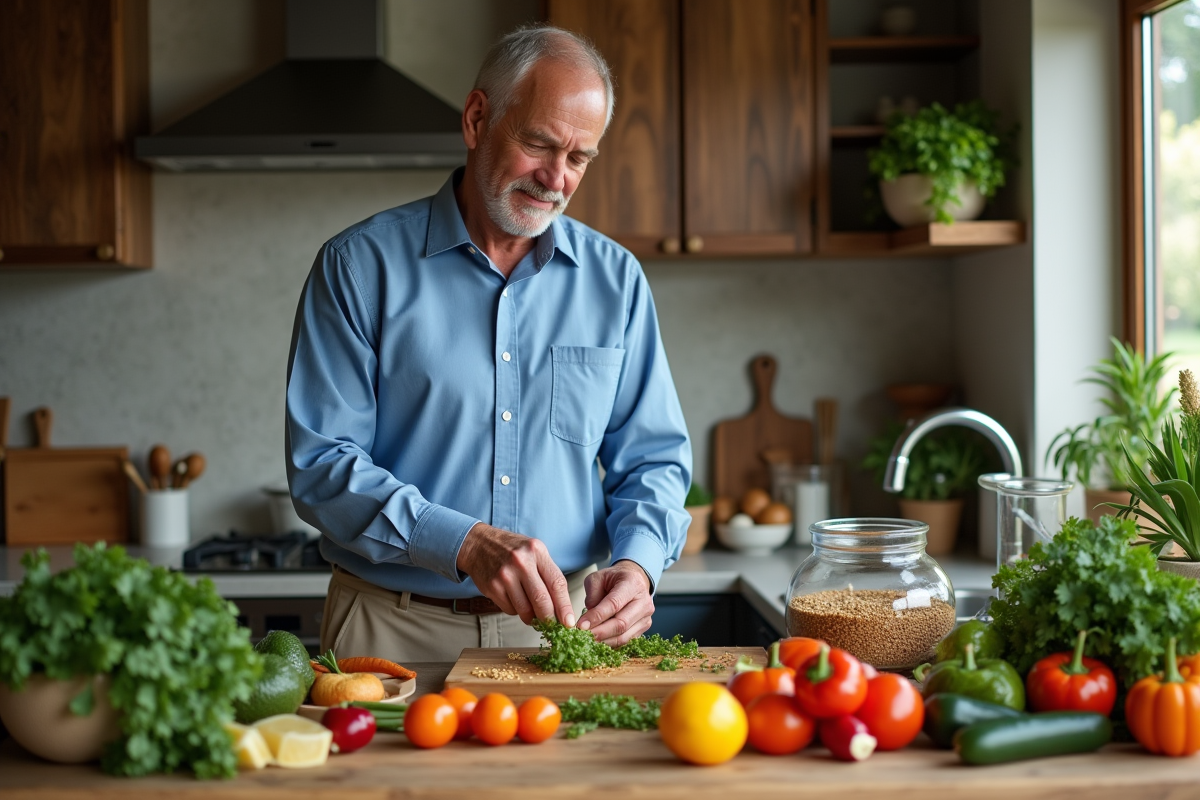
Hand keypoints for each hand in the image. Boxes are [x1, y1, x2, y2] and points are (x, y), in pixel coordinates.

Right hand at [455, 523, 574, 626]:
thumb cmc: (512, 550)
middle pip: (542, 600)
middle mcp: (521, 562)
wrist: (478, 544)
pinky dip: (517, 611)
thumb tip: (561, 606)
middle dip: (550, 619)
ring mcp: (505, 575)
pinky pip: (511, 610)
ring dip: (532, 618)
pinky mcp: (492, 587)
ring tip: (533, 615)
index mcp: (537, 551)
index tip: (569, 622)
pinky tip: (515, 600)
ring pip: (526, 610)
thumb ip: (547, 573)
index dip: (565, 606)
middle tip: (553, 626)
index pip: (557, 583)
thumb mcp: (534, 551)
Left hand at [577, 561, 653, 646]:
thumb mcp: (598, 578)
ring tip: (588, 641)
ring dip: (604, 641)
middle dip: (599, 633)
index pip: (614, 604)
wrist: (634, 580)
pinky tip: (599, 641)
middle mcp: (643, 601)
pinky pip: (626, 640)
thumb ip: (592, 595)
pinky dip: (611, 643)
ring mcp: (646, 616)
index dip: (597, 616)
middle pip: (621, 624)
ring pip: (624, 636)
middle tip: (582, 636)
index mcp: (632, 584)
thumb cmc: (614, 578)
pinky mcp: (644, 627)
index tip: (581, 625)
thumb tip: (588, 619)